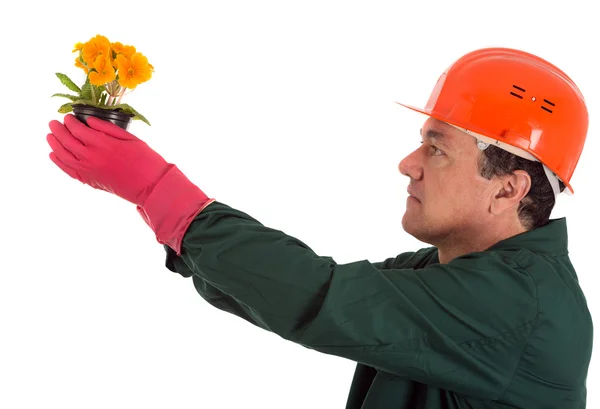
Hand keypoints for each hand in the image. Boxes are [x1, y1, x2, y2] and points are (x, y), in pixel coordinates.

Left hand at [47, 114, 170, 205]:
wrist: (150, 185)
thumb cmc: (145, 159)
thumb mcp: (130, 138)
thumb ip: (107, 128)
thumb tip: (89, 121)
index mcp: (102, 143)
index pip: (77, 129)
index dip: (70, 122)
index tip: (67, 116)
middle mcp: (91, 157)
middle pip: (67, 141)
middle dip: (58, 130)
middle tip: (53, 123)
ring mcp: (89, 170)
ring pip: (63, 155)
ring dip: (55, 144)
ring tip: (50, 136)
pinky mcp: (90, 181)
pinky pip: (68, 170)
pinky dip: (59, 162)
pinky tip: (54, 155)